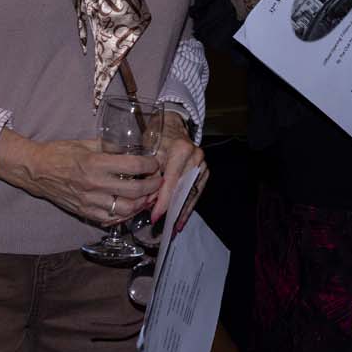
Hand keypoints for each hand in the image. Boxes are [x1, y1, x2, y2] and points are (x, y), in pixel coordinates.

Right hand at [0, 129, 159, 226]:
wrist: (36, 170)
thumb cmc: (61, 152)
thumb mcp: (88, 143)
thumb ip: (111, 147)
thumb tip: (134, 149)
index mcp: (96, 163)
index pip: (134, 166)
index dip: (150, 165)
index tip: (155, 164)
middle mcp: (94, 184)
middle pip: (134, 190)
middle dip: (153, 186)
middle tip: (158, 181)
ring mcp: (88, 201)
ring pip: (125, 209)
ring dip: (142, 204)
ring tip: (148, 196)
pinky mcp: (83, 212)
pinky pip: (109, 219)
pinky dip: (124, 215)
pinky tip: (130, 207)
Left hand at [151, 110, 207, 232]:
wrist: (173, 124)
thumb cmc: (157, 136)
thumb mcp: (148, 151)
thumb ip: (149, 175)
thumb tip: (147, 200)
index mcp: (181, 150)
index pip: (172, 182)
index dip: (163, 201)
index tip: (154, 216)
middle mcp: (196, 157)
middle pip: (184, 189)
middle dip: (174, 209)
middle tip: (165, 227)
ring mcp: (203, 163)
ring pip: (193, 192)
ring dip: (184, 211)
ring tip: (176, 227)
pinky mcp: (205, 170)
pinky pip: (197, 190)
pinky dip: (190, 204)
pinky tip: (183, 217)